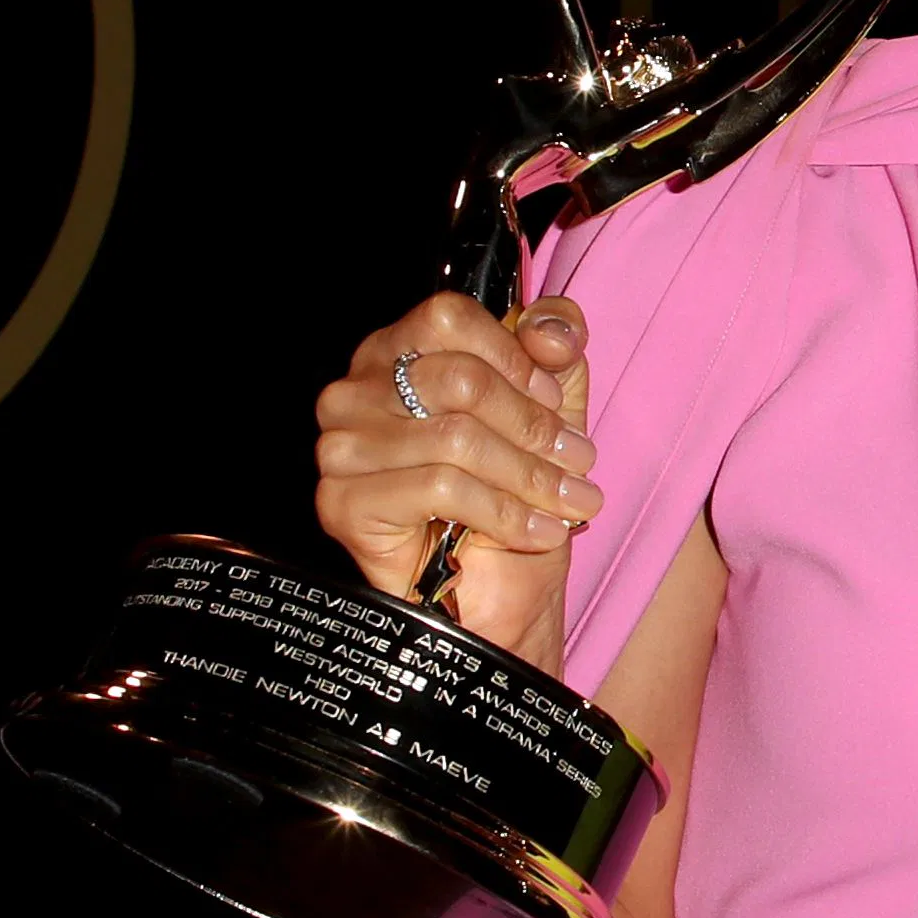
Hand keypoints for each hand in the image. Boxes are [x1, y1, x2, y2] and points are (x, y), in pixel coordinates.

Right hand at [314, 294, 598, 665]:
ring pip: (456, 438)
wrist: (498, 601)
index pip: (448, 316)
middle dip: (534, 426)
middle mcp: (354, 392)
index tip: (555, 401)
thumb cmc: (514, 503)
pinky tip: (537, 531)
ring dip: (531, 476)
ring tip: (572, 502)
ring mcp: (340, 447)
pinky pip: (437, 489)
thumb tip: (555, 329)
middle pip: (459, 378)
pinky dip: (503, 512)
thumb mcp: (551, 414)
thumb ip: (556, 354)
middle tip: (577, 462)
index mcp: (395, 353)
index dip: (515, 356)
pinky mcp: (341, 502)